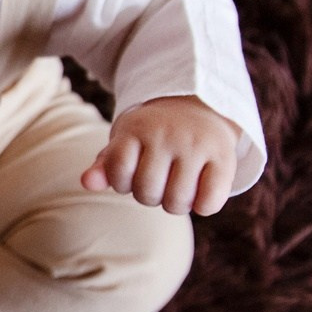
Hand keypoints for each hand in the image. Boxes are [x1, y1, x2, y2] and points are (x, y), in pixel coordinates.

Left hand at [82, 95, 240, 215]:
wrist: (201, 105)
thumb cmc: (154, 134)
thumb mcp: (127, 141)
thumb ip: (106, 164)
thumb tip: (87, 182)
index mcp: (137, 127)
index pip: (118, 172)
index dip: (122, 182)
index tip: (132, 171)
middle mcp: (168, 133)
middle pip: (147, 192)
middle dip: (149, 196)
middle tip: (159, 181)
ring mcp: (197, 144)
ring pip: (177, 202)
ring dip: (175, 204)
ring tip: (177, 186)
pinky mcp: (224, 156)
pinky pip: (209, 202)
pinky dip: (203, 206)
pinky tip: (201, 193)